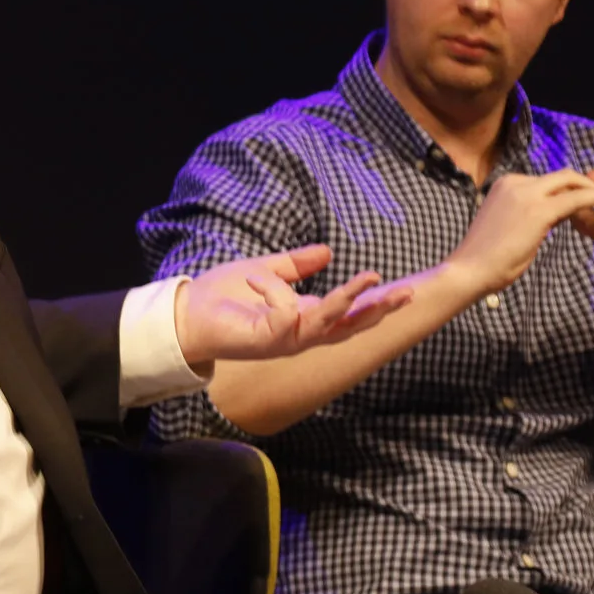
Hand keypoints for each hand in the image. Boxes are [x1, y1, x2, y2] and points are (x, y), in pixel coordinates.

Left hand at [174, 244, 414, 366]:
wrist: (186, 314)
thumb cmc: (223, 296)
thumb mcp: (266, 271)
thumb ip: (295, 265)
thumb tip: (327, 252)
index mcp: (303, 316)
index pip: (348, 314)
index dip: (374, 302)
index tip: (406, 289)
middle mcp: (300, 332)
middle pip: (349, 326)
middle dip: (378, 310)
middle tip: (407, 293)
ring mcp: (284, 340)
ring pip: (327, 324)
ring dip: (347, 301)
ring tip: (367, 279)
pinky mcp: (265, 342)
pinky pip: (285, 314)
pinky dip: (275, 292)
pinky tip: (256, 280)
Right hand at [451, 169, 593, 293]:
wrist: (469, 271)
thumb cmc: (487, 258)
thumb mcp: (511, 226)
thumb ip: (531, 213)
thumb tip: (557, 215)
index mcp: (507, 183)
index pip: (550, 182)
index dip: (572, 194)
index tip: (586, 214)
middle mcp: (516, 181)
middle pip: (564, 178)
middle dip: (588, 191)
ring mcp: (527, 193)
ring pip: (572, 186)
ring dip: (593, 202)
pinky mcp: (539, 211)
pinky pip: (576, 199)